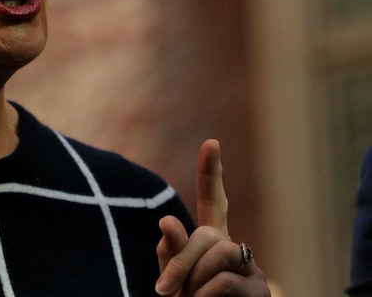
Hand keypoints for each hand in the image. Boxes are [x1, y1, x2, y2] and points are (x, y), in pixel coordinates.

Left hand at [155, 139, 269, 295]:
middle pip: (206, 233)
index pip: (211, 200)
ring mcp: (249, 267)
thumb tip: (166, 220)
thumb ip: (170, 251)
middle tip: (163, 292)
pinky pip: (224, 281)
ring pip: (218, 252)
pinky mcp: (259, 291)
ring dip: (193, 281)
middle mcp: (232, 248)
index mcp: (209, 240)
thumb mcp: (171, 278)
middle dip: (180, 262)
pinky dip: (205, 296)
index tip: (211, 141)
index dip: (211, 172)